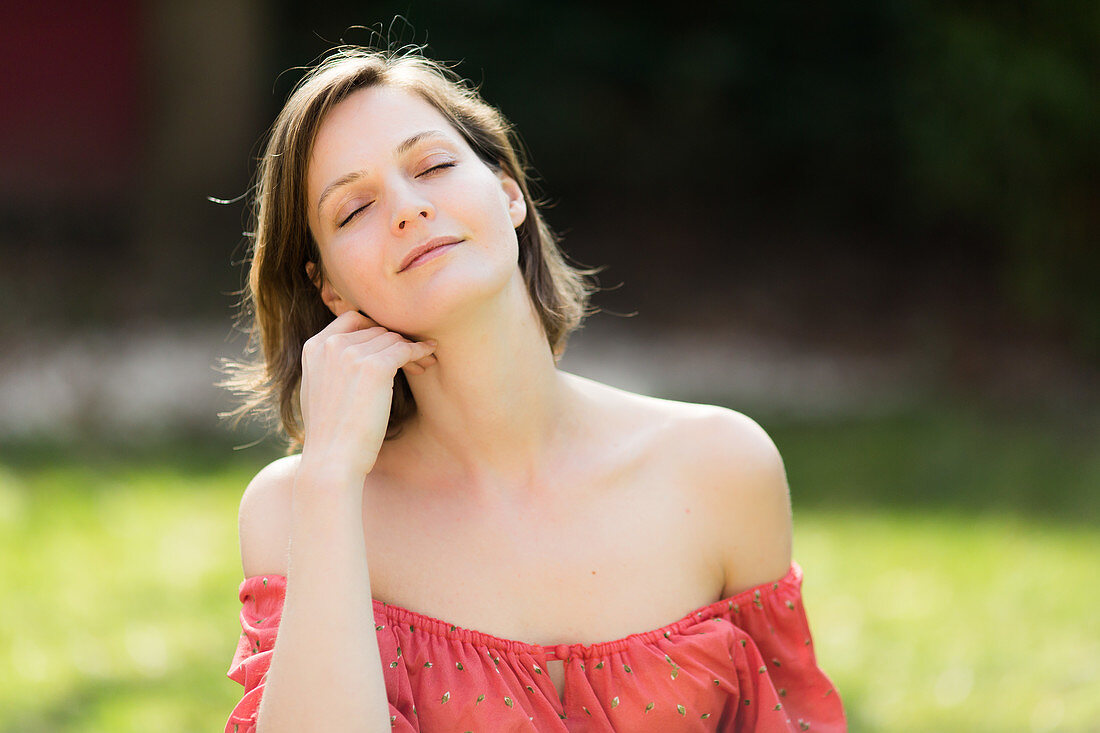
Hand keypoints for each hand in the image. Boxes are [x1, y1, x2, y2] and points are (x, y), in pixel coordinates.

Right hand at [299, 310, 437, 476]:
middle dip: (396, 342)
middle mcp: (331, 345)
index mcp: (313, 347)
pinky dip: (420, 351)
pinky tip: (428, 357)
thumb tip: (353, 355)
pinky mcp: (375, 367)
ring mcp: (352, 354)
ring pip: (393, 339)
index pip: (352, 320)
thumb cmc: (331, 432)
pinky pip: (405, 349)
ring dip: (410, 349)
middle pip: (376, 330)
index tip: (390, 343)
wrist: (332, 459)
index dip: (375, 328)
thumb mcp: (319, 389)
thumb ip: (330, 364)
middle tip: (414, 358)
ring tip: (423, 364)